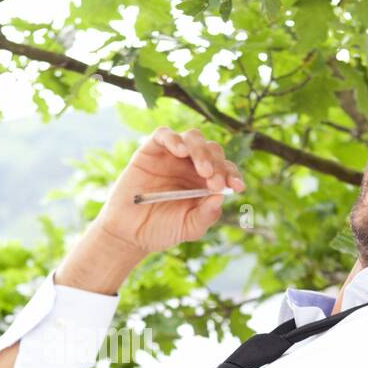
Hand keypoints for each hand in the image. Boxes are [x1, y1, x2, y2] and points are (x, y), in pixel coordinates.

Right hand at [88, 127, 245, 256]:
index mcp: (206, 181)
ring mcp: (172, 155)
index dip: (233, 175)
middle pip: (213, 150)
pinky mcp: (152, 150)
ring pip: (194, 138)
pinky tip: (180, 152)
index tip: (237, 187)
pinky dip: (174, 139)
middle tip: (215, 182)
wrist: (129, 233)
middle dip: (218, 164)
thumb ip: (205, 215)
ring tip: (203, 170)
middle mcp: (192, 165)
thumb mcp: (188, 228)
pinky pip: (164, 135)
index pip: (226, 170)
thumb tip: (220, 197)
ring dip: (202, 151)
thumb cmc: (161, 229)